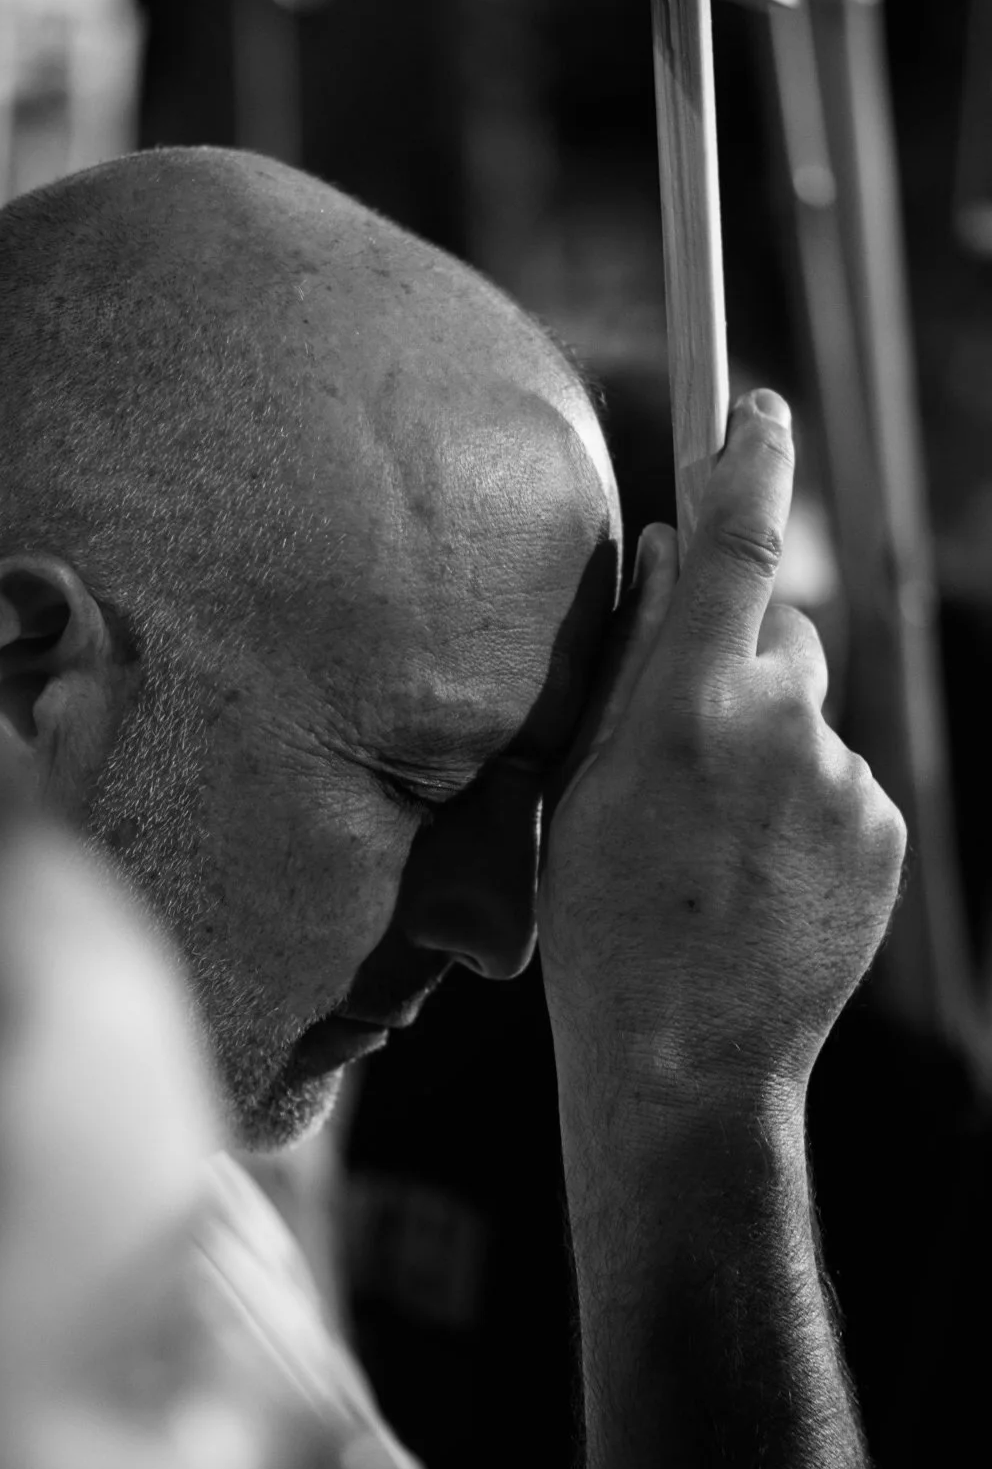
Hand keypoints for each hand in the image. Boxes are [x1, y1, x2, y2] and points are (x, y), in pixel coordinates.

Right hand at [538, 390, 905, 1126]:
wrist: (686, 1062)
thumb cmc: (605, 924)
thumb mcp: (582, 784)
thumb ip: (631, 659)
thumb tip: (660, 555)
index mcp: (687, 707)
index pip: (736, 543)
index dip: (750, 458)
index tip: (757, 406)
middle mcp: (781, 727)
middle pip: (783, 636)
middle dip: (744, 663)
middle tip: (688, 751)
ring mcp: (843, 782)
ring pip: (811, 715)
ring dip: (773, 745)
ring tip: (721, 841)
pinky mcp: (884, 829)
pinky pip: (842, 778)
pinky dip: (808, 803)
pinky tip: (762, 872)